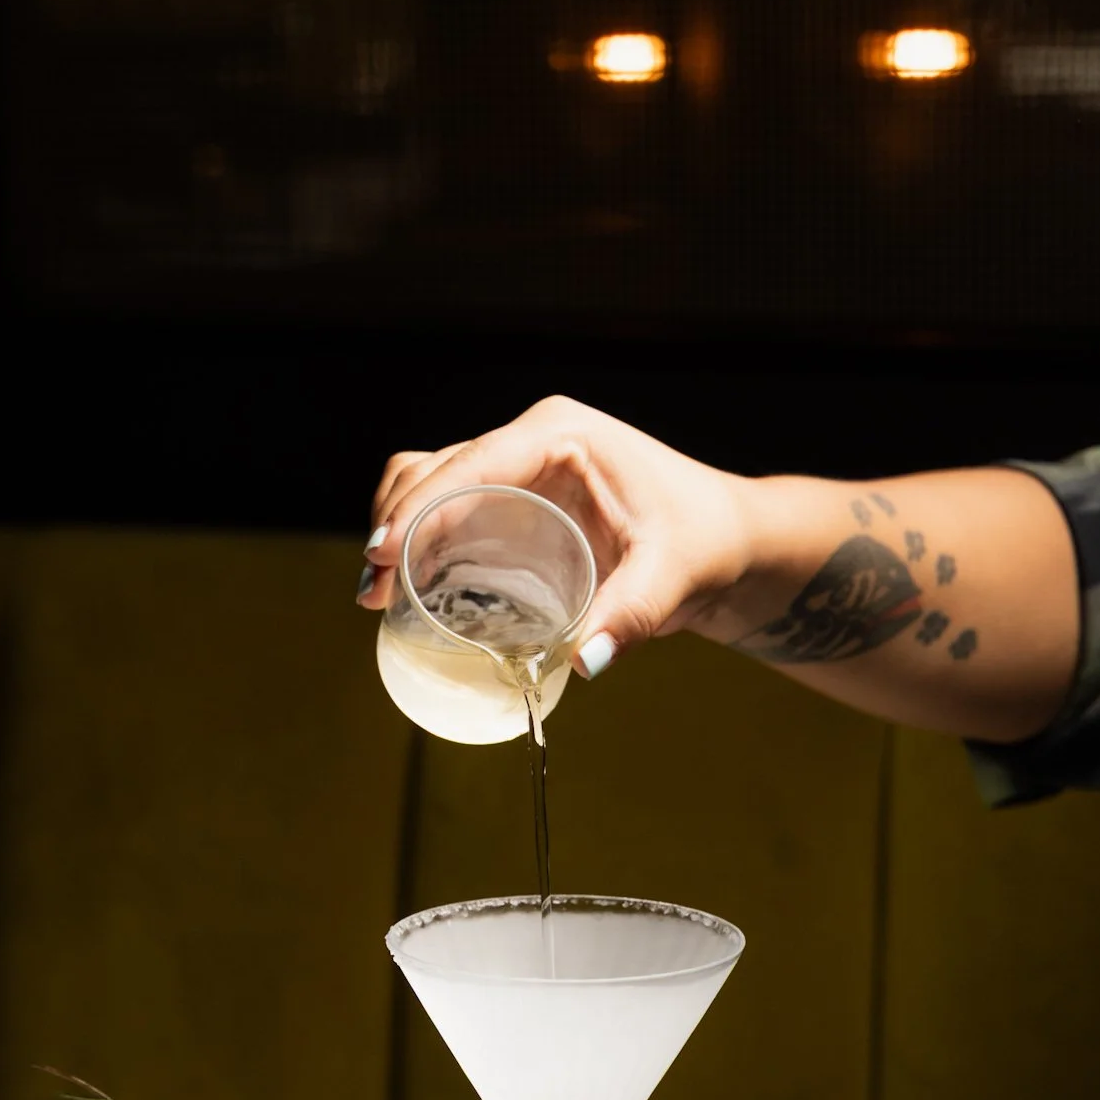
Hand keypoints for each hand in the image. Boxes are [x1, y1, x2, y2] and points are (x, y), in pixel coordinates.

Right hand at [357, 397, 756, 674]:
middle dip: (394, 523)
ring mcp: (521, 464)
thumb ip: (629, 618)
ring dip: (397, 527)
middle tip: (372, 591)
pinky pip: (451, 504)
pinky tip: (406, 586)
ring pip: (433, 478)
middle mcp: (533, 439)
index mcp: (561, 434)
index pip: (472, 462)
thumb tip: (581, 664)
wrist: (727, 539)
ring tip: (377, 593)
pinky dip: (419, 535)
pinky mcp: (517, 495)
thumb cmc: (706, 543)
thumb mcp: (672, 577)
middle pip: (438, 467)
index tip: (383, 553)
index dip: (419, 506)